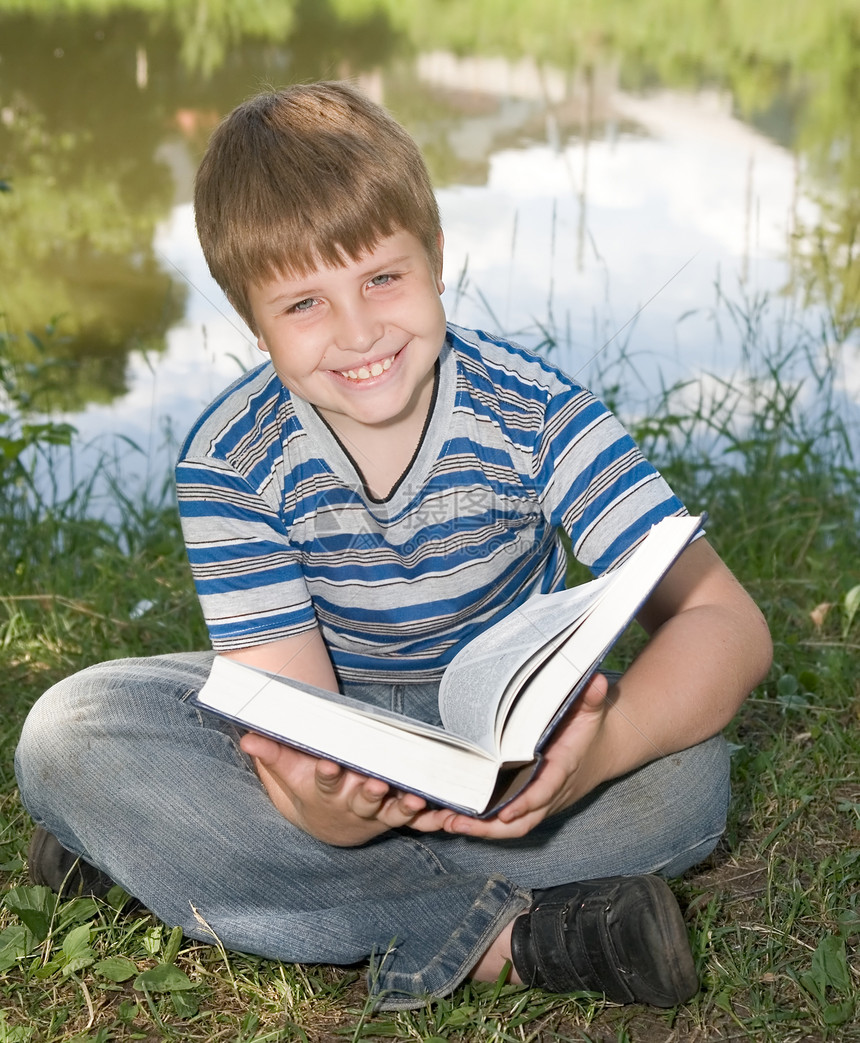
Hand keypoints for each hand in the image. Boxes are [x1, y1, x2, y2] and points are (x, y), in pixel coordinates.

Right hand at [240, 732, 448, 844]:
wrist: (327, 824)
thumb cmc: (307, 788)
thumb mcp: (288, 771)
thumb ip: (272, 753)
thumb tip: (248, 736)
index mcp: (325, 792)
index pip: (325, 782)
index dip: (327, 774)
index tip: (330, 764)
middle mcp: (352, 805)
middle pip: (362, 799)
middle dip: (369, 792)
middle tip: (376, 782)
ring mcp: (378, 812)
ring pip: (392, 810)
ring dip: (403, 806)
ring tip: (414, 797)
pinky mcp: (397, 815)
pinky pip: (417, 820)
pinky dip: (430, 817)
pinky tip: (445, 812)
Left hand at [429, 672, 610, 839]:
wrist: (604, 750)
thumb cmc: (589, 729)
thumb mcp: (591, 710)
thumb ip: (590, 696)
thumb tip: (595, 681)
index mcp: (564, 768)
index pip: (546, 790)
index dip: (527, 802)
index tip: (506, 812)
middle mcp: (551, 791)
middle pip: (523, 820)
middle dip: (490, 827)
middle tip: (457, 822)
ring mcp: (541, 801)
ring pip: (512, 826)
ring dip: (480, 829)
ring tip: (447, 822)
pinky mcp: (531, 803)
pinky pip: (507, 822)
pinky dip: (482, 824)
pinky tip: (454, 818)